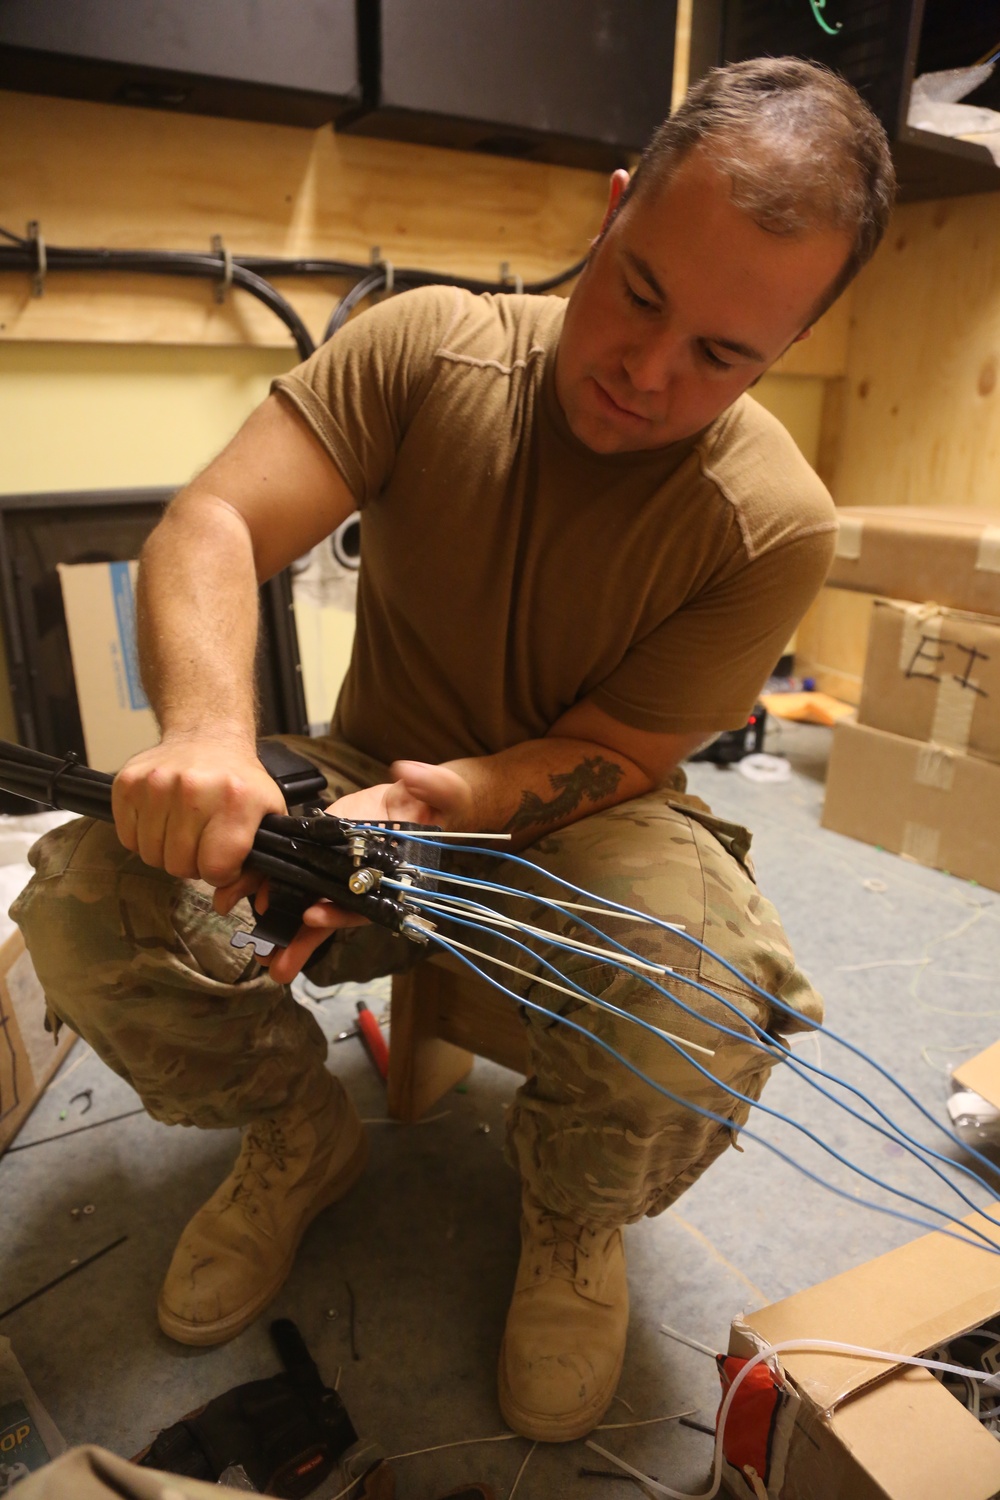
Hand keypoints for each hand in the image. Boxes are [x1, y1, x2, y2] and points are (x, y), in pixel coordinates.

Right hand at [112, 731, 286, 886]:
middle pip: (179, 866)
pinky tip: (162, 817)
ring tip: (183, 827)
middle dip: (193, 862)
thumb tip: (225, 903)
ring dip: (166, 851)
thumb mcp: (267, 819)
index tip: (225, 857)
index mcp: (236, 800)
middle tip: (203, 839)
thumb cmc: (238, 782)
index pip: (216, 869)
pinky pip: (127, 838)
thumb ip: (259, 871)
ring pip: (151, 856)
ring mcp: (157, 784)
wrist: (207, 736)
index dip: (221, 872)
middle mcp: (194, 790)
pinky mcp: (128, 783)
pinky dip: (142, 836)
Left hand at [214, 759, 474, 984]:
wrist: (420, 797)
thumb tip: (409, 774)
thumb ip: (433, 785)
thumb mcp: (446, 792)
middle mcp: (366, 881)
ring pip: (313, 902)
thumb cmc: (439, 801)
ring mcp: (343, 871)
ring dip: (287, 930)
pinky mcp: (325, 853)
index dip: (341, 912)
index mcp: (395, 877)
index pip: (367, 902)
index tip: (313, 915)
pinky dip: (279, 890)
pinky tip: (255, 905)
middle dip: (304, 940)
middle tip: (276, 965)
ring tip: (262, 953)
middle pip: (333, 913)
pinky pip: (301, 875)